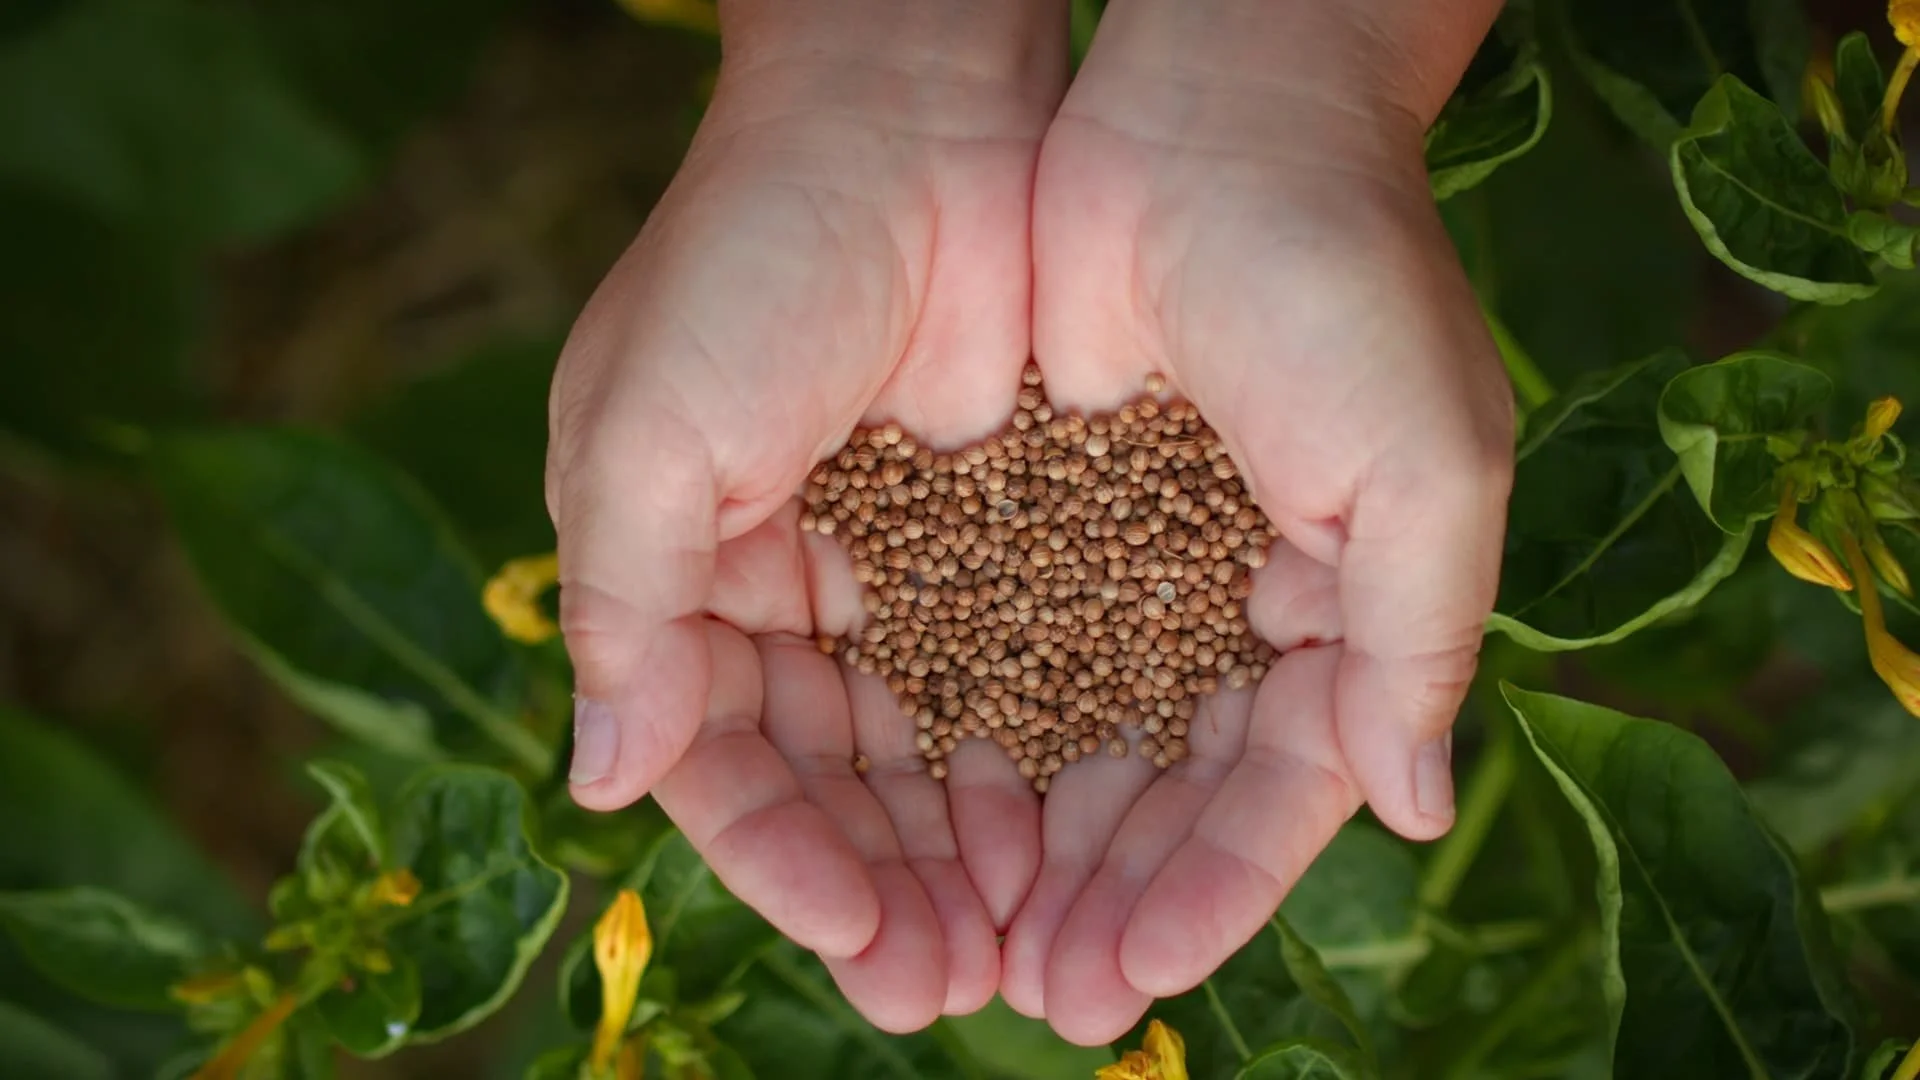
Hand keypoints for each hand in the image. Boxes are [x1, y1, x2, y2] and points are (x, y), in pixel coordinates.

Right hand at [545, 15, 1063, 1031]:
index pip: (718, 755)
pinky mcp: (1003, 540)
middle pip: (829, 778)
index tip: (855, 937)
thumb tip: (600, 784)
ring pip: (923, 751)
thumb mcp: (647, 429)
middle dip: (881, 886)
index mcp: (677, 569)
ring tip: (1017, 956)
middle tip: (946, 990)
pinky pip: (1014, 681)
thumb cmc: (751, 255)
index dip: (778, 856)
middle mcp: (783, 587)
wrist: (911, 113)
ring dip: (959, 857)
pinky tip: (1066, 847)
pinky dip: (1032, 768)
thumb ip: (629, 609)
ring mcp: (897, 568)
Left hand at [996, 2, 1514, 1043]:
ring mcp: (1126, 568)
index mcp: (1339, 613)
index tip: (1140, 973)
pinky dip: (968, 742)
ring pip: (1073, 746)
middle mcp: (1228, 608)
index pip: (1274, 794)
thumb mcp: (1427, 467)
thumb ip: (1417, 645)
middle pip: (1164, 793)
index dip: (1212, 892)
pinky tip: (926, 820)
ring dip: (1031, 851)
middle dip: (1107, 898)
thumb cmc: (1345, 281)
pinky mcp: (1031, 517)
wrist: (1213, 120)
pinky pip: (993, 654)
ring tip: (976, 951)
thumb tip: (1417, 812)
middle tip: (1044, 1000)